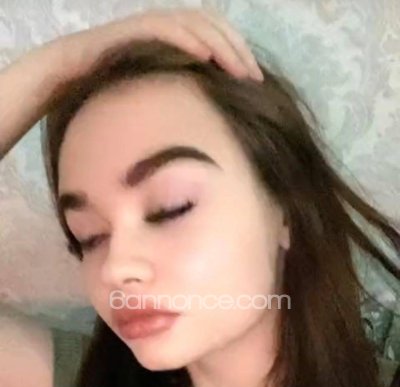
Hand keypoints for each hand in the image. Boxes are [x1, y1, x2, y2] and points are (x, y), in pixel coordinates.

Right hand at [58, 7, 262, 82]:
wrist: (69, 76)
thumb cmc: (112, 92)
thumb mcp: (155, 96)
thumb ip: (179, 97)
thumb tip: (206, 121)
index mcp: (176, 40)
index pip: (217, 37)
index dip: (240, 53)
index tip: (256, 82)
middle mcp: (168, 26)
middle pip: (214, 27)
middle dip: (238, 50)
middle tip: (255, 78)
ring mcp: (151, 25)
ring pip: (196, 24)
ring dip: (221, 45)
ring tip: (239, 69)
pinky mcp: (134, 29)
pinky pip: (167, 29)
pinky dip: (188, 40)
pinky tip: (205, 56)